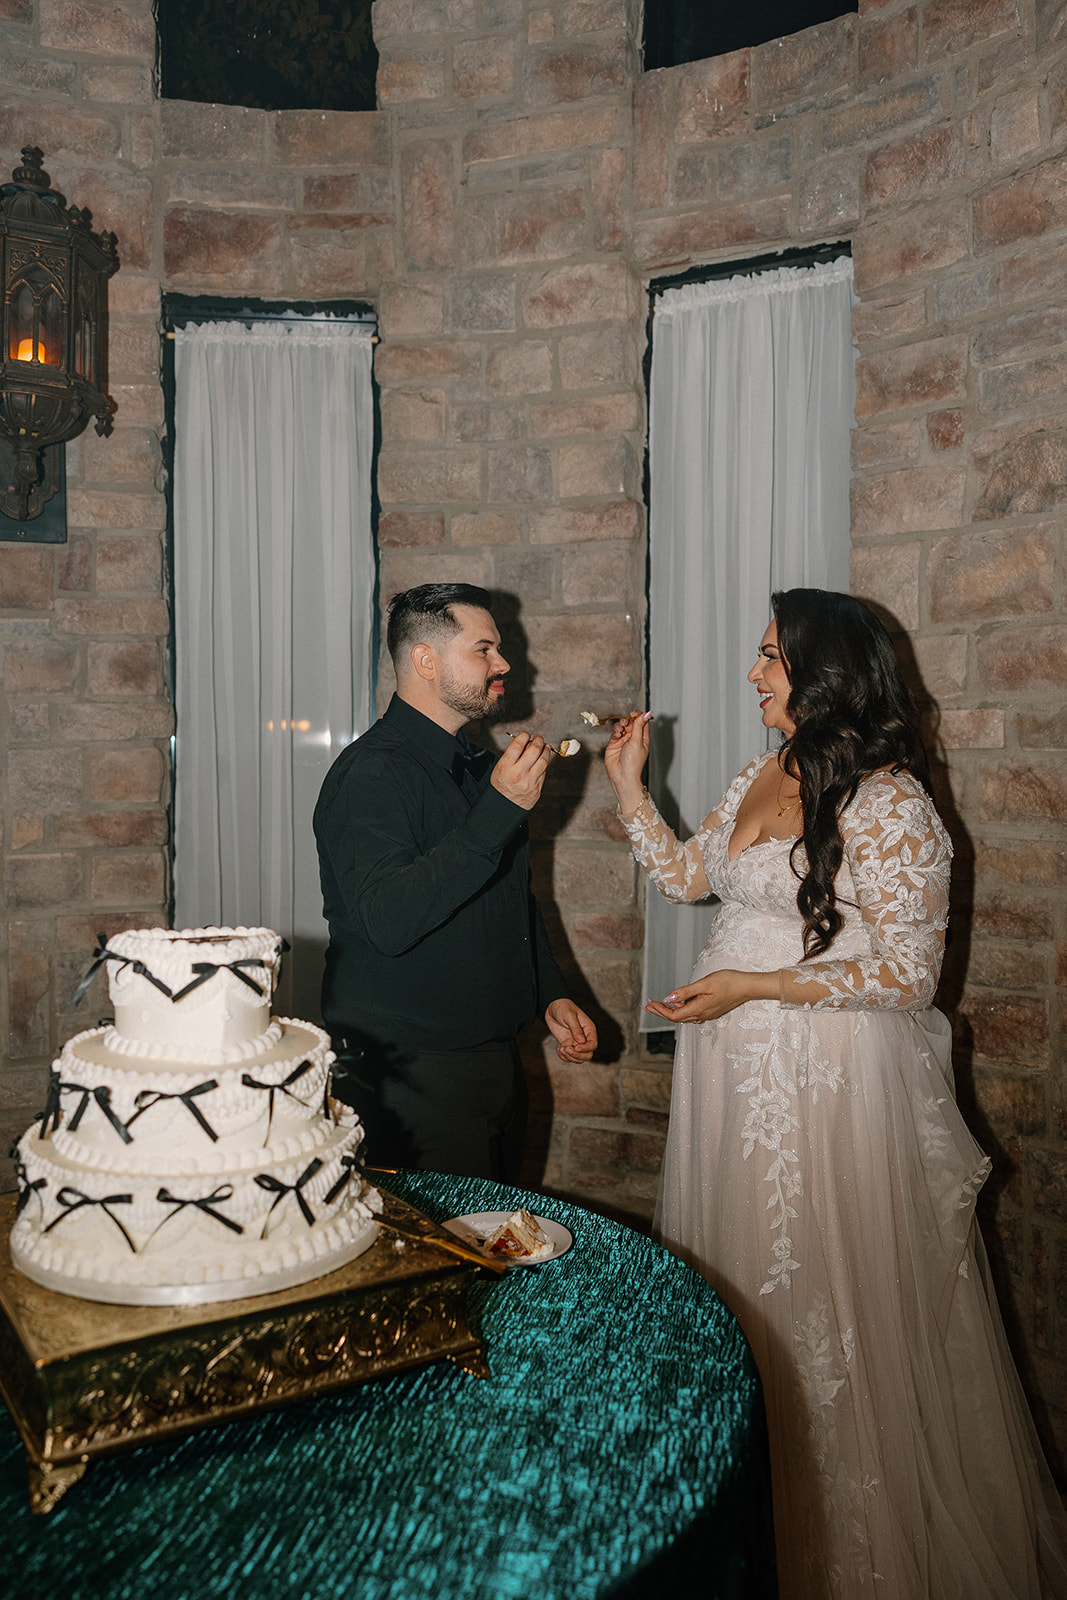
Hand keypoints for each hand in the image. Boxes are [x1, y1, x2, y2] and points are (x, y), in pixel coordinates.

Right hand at [491, 731, 549, 809]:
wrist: (503, 806)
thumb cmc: (501, 785)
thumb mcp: (500, 767)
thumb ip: (513, 755)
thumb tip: (527, 741)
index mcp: (505, 767)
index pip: (518, 745)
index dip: (524, 735)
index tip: (525, 734)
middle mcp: (518, 774)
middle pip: (534, 750)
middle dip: (538, 740)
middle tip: (538, 738)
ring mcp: (529, 782)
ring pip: (543, 761)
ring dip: (545, 750)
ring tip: (544, 746)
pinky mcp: (537, 789)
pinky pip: (544, 772)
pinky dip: (544, 763)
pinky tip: (542, 759)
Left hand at [545, 999, 597, 1061]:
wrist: (553, 1006)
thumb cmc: (563, 1007)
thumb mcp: (569, 1016)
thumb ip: (575, 1028)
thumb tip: (581, 1041)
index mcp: (589, 1029)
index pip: (593, 1044)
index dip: (586, 1049)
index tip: (575, 1047)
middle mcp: (584, 1038)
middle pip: (588, 1055)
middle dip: (578, 1056)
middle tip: (567, 1049)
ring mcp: (576, 1042)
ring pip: (579, 1058)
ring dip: (570, 1057)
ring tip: (561, 1049)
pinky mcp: (568, 1044)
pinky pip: (569, 1057)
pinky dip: (564, 1057)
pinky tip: (558, 1050)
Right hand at [604, 712, 651, 812]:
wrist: (622, 775)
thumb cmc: (633, 763)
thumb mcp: (637, 741)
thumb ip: (639, 726)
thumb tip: (646, 714)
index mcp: (643, 739)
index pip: (642, 723)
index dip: (639, 716)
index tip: (634, 714)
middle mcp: (633, 739)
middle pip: (631, 723)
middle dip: (628, 720)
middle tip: (626, 721)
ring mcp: (623, 741)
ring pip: (622, 727)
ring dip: (621, 724)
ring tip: (621, 727)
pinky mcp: (614, 744)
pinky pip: (615, 733)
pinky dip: (616, 730)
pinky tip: (617, 732)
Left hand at [643, 970, 776, 1023]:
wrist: (747, 987)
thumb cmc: (728, 982)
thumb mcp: (704, 984)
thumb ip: (685, 992)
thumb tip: (667, 998)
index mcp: (698, 1009)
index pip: (673, 1015)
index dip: (659, 1010)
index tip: (649, 1002)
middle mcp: (702, 1015)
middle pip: (676, 1018)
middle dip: (660, 1011)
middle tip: (647, 1006)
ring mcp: (707, 1014)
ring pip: (684, 1016)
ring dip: (671, 1010)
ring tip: (659, 1002)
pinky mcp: (711, 1011)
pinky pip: (692, 1013)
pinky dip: (682, 1008)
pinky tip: (679, 1001)